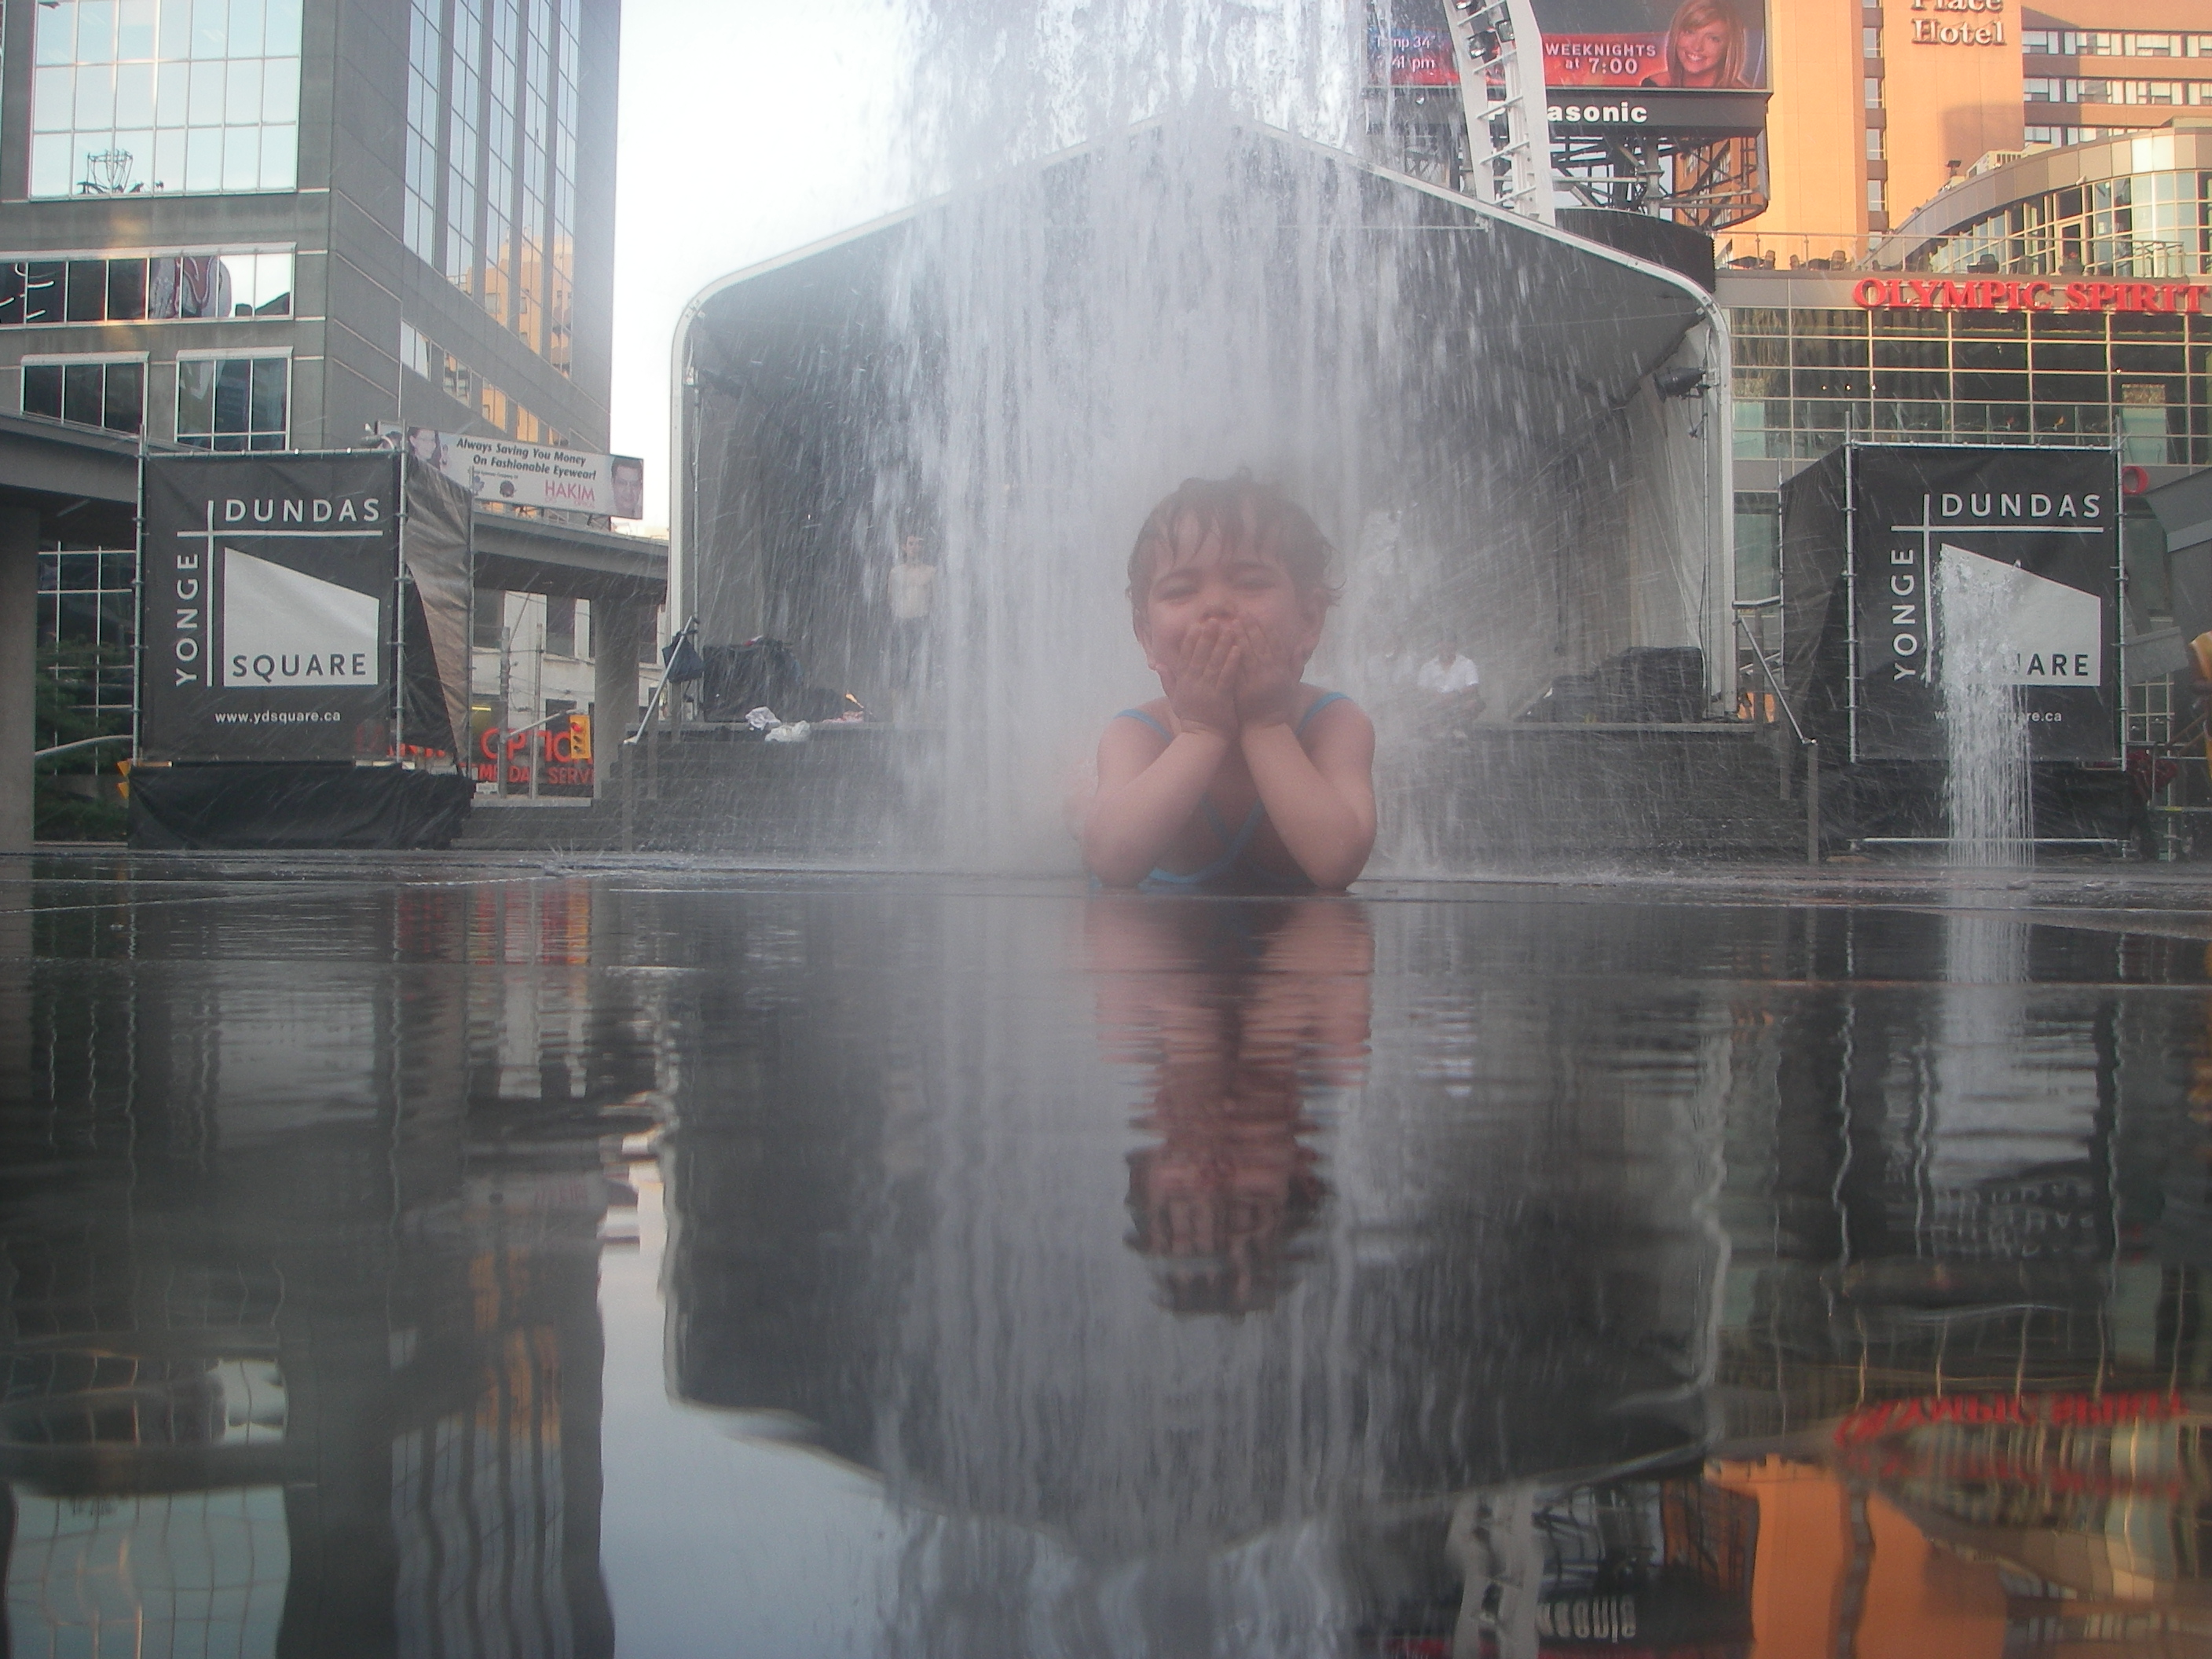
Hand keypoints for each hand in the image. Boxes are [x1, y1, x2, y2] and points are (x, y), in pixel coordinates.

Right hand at [1159, 620, 1241, 739]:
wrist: (1202, 739)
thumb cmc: (1191, 719)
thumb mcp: (1175, 699)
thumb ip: (1168, 681)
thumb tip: (1158, 664)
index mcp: (1184, 682)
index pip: (1186, 657)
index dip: (1191, 640)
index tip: (1196, 625)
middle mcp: (1194, 684)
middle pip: (1200, 656)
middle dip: (1207, 636)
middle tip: (1214, 620)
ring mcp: (1207, 690)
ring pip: (1214, 663)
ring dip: (1222, 645)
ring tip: (1229, 629)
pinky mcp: (1220, 698)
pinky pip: (1226, 677)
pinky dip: (1231, 663)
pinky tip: (1237, 650)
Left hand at [1232, 617, 1302, 730]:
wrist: (1266, 728)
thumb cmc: (1279, 706)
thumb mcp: (1291, 684)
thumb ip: (1295, 665)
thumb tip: (1301, 646)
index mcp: (1282, 672)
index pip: (1275, 645)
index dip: (1267, 630)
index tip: (1260, 617)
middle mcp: (1270, 674)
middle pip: (1260, 646)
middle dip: (1251, 628)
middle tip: (1242, 613)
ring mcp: (1256, 682)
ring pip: (1248, 655)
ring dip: (1240, 638)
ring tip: (1232, 623)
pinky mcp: (1243, 690)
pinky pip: (1237, 669)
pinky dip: (1231, 656)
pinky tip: (1225, 645)